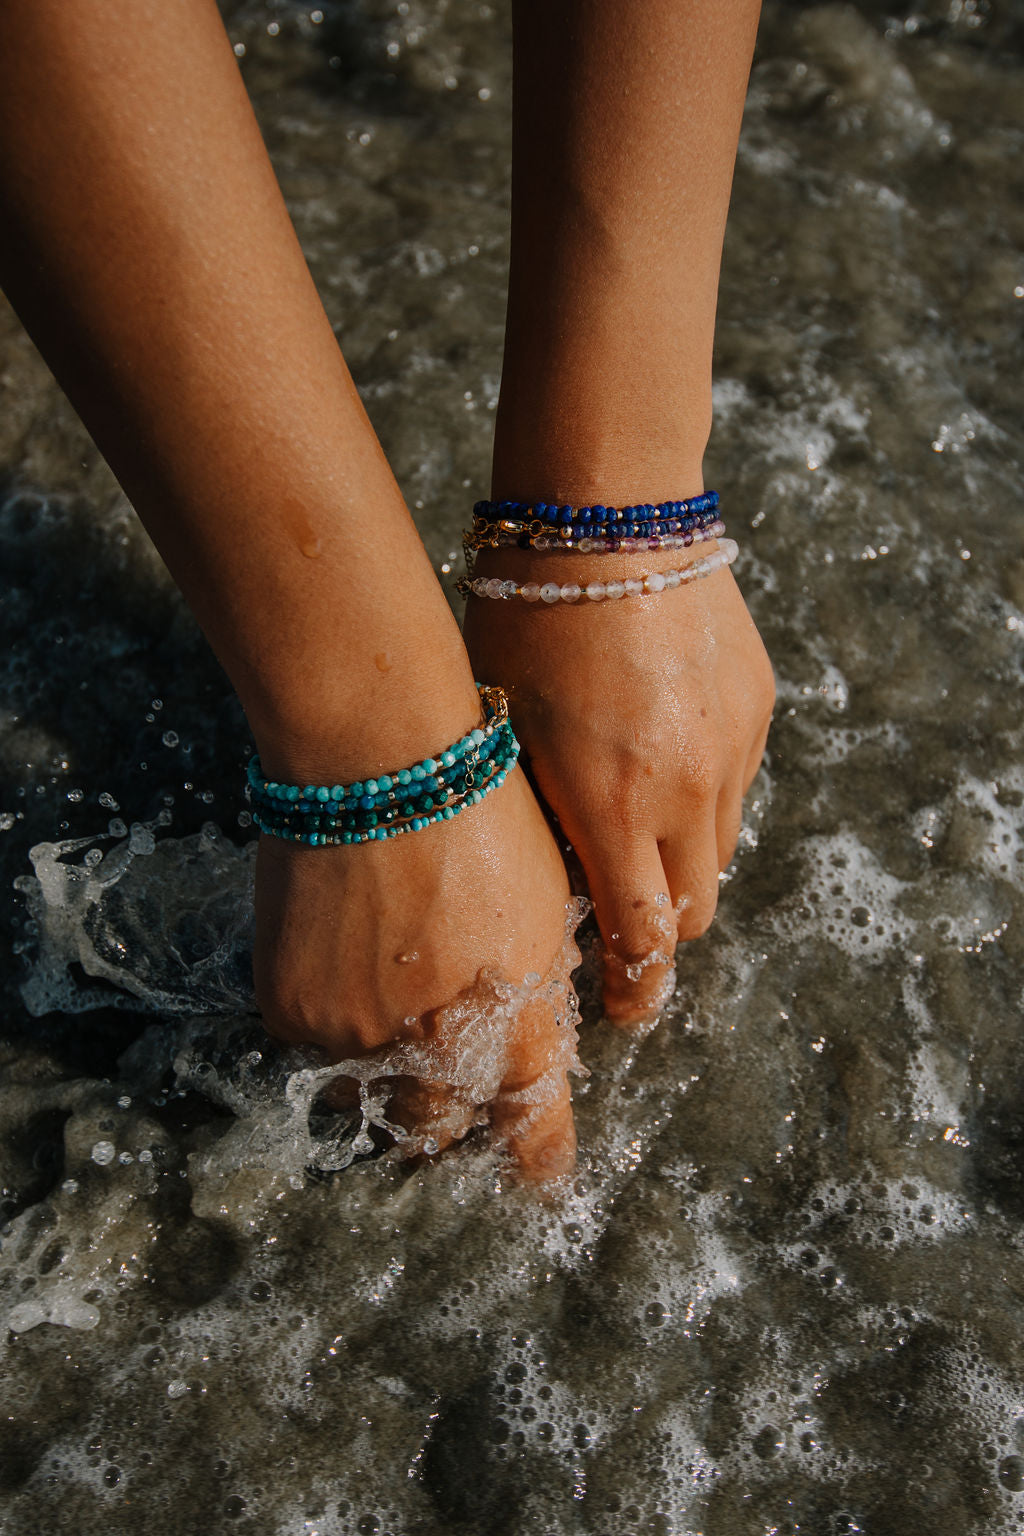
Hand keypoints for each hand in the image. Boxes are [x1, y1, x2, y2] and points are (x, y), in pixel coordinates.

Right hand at [253, 767, 579, 1178]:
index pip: (533, 1124)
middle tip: (446, 1073)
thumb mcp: (543, 901)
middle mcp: (440, 1049)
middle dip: (450, 1113)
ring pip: (371, 1091)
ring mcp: (361, 1036)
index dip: (537, 1155)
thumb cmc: (482, 814)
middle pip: (441, 1126)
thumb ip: (537, 979)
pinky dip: (332, 1023)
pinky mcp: (295, 1015)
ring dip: (385, 1069)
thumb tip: (530, 1017)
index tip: (540, 1172)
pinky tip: (342, 964)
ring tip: (387, 1008)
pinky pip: (314, 1048)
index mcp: (516, 1022)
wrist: (377, 763)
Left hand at [464, 552, 773, 1026]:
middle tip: (624, 930)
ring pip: (722, 849)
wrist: (610, 518)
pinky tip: (661, 756)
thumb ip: (541, 818)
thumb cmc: (526, 620)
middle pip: (697, 912)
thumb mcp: (506, 731)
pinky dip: (704, 797)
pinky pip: (738, 782)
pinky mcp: (757, 707)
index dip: (636, 990)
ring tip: (636, 834)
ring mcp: (733, 749)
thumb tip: (554, 877)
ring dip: (683, 864)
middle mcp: (689, 793)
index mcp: (614, 808)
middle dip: (662, 936)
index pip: (644, 941)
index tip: (623, 1010)